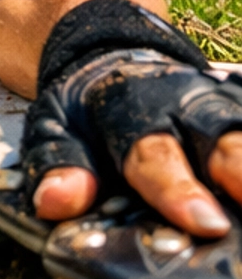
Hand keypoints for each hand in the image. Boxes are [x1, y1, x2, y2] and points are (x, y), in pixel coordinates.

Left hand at [28, 42, 241, 241]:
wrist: (113, 54)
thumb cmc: (88, 114)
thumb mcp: (57, 132)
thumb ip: (59, 168)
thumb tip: (56, 204)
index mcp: (129, 111)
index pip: (153, 154)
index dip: (178, 189)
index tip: (206, 224)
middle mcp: (185, 106)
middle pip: (224, 141)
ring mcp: (222, 109)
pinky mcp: (240, 113)